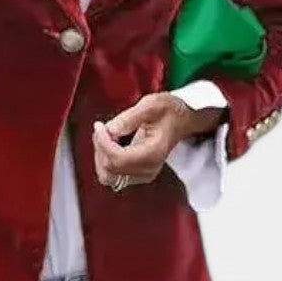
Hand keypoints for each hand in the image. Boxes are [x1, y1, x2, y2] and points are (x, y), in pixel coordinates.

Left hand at [92, 93, 221, 189]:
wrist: (182, 120)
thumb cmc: (169, 110)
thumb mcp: (151, 104)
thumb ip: (130, 117)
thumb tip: (110, 130)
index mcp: (153, 153)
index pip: (118, 159)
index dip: (103, 143)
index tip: (99, 126)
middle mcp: (148, 169)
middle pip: (110, 169)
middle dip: (100, 147)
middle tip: (102, 128)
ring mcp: (143, 175)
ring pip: (107, 176)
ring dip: (101, 156)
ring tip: (106, 136)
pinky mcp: (137, 176)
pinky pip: (112, 175)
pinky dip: (105, 161)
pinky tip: (110, 144)